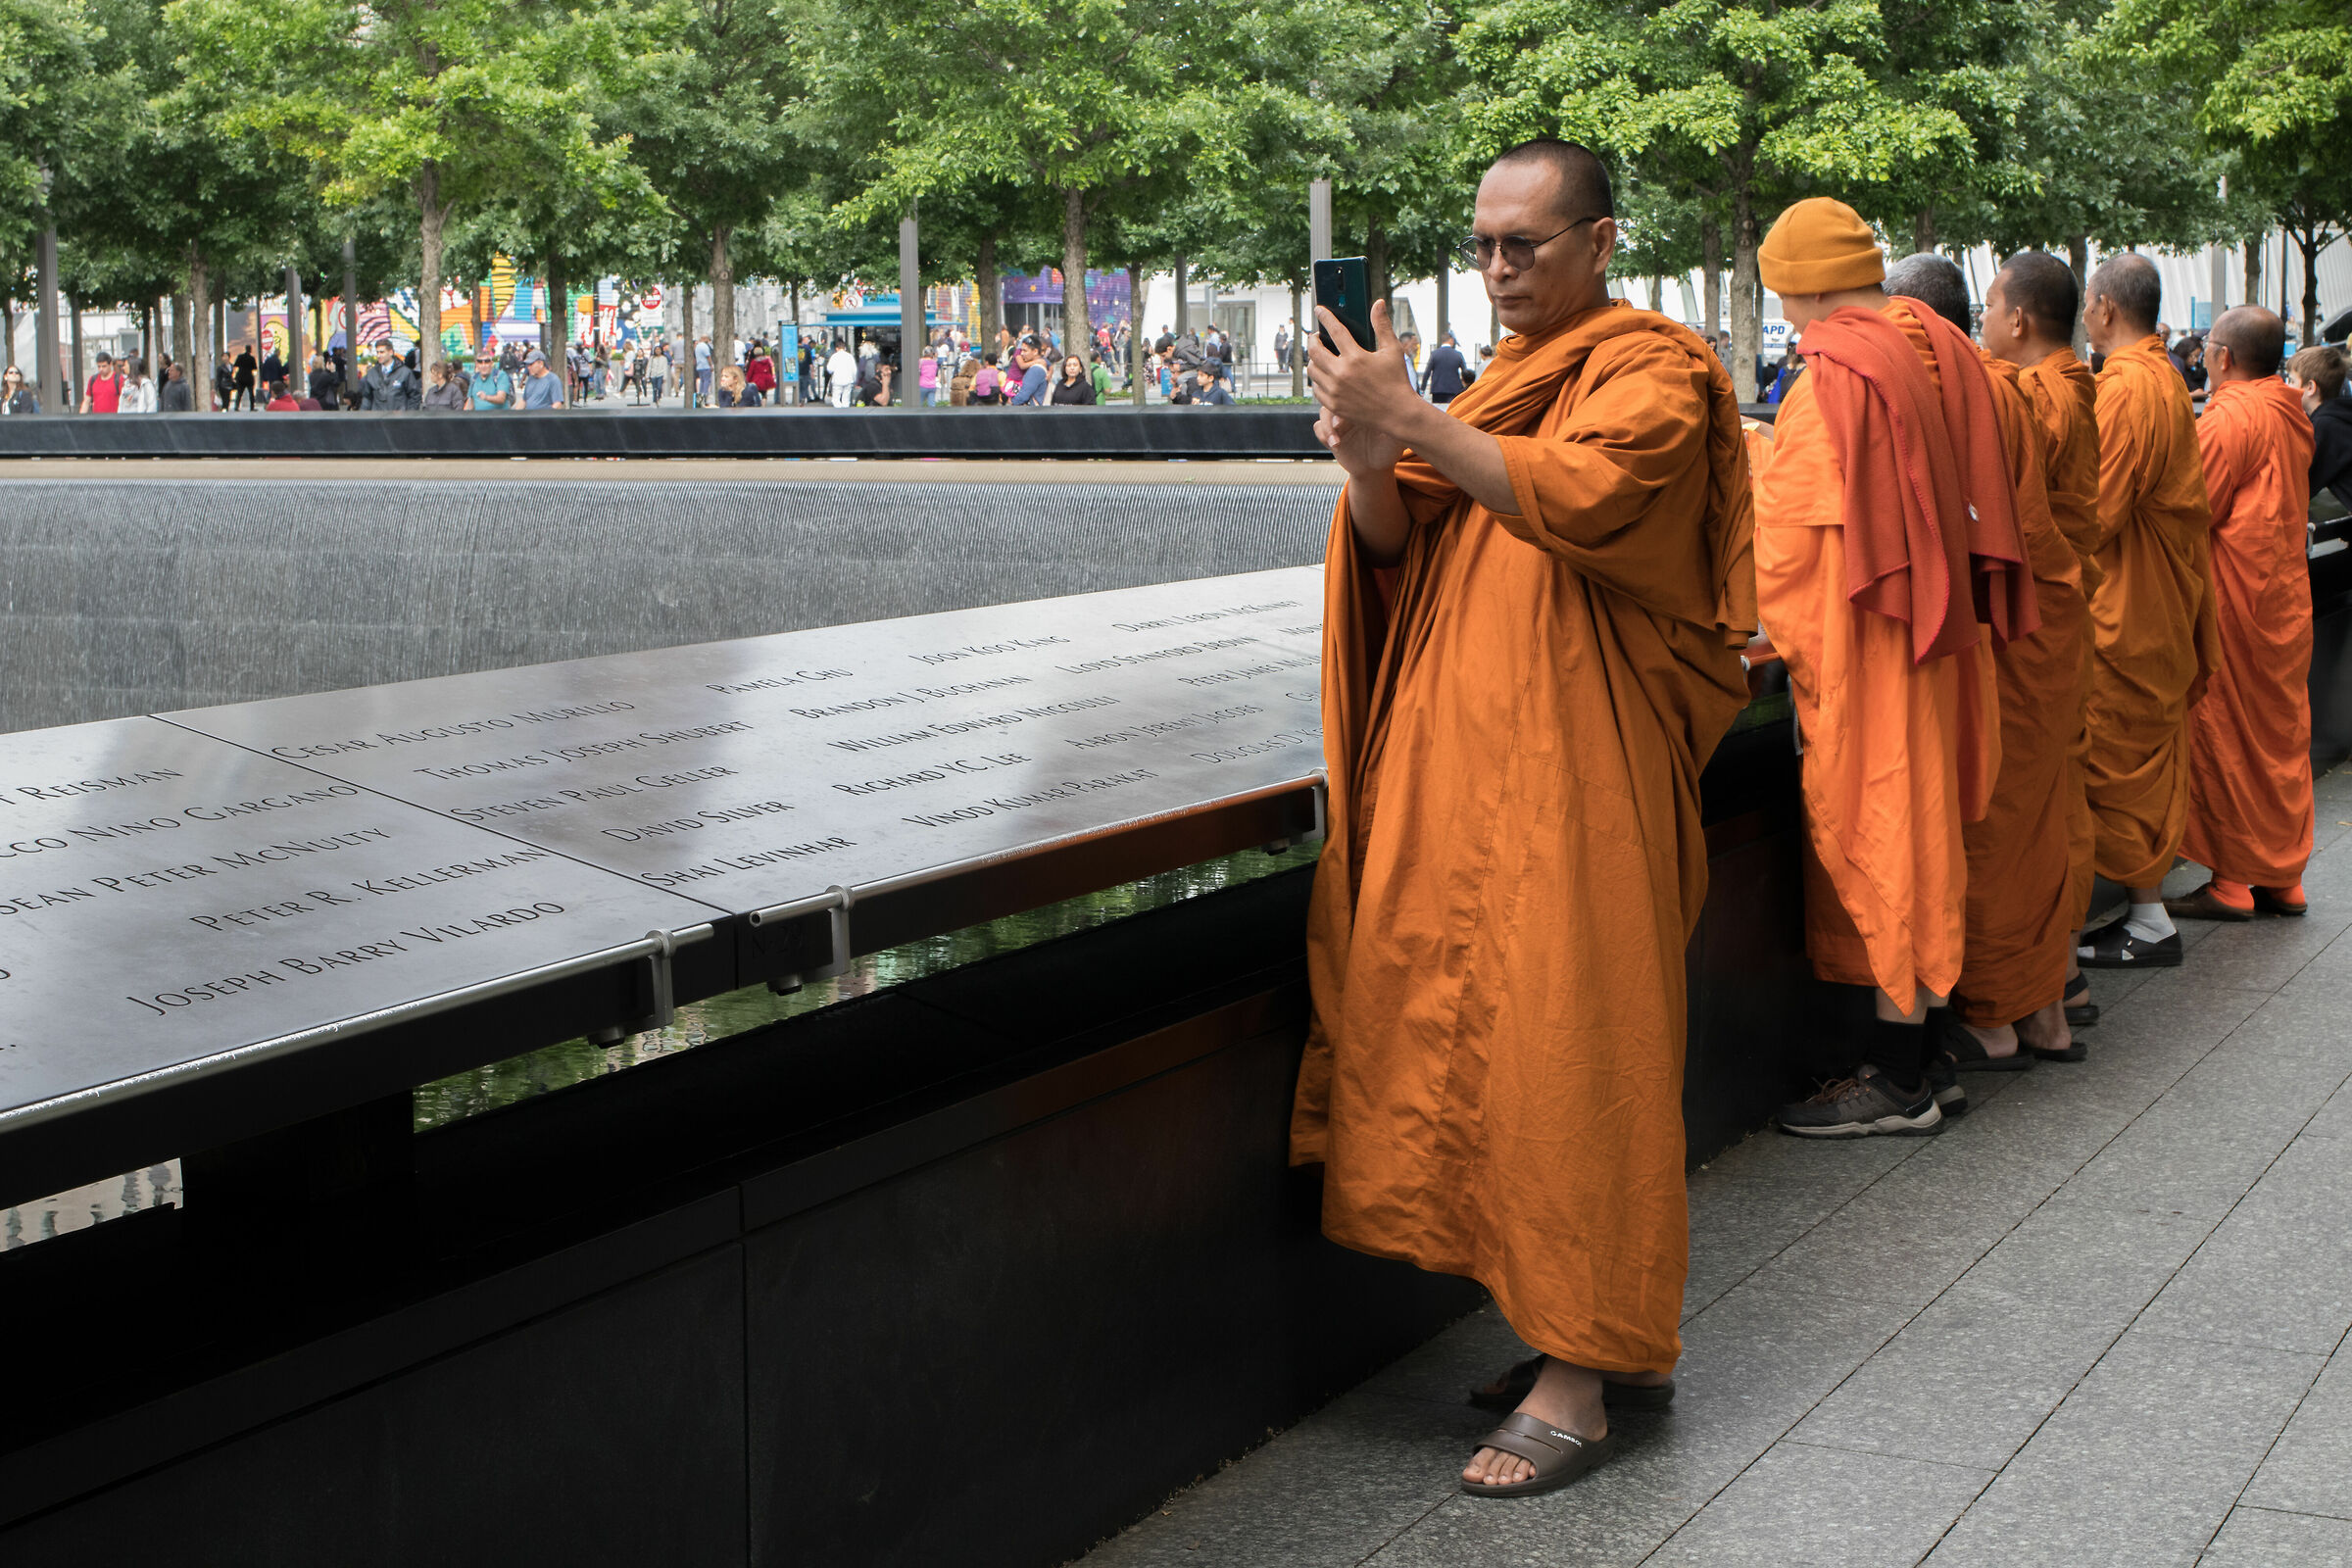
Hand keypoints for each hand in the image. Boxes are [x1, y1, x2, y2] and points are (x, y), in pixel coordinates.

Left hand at [1307, 299, 1417, 443]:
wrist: (1397, 413)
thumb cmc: (1397, 381)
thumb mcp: (1393, 350)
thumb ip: (1382, 325)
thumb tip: (1378, 303)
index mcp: (1355, 357)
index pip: (1335, 330)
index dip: (1325, 317)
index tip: (1319, 310)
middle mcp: (1341, 373)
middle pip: (1315, 350)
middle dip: (1313, 339)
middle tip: (1316, 336)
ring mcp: (1335, 391)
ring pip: (1312, 369)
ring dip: (1313, 359)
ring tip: (1320, 355)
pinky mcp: (1333, 404)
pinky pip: (1316, 388)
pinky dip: (1317, 379)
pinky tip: (1323, 375)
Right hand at [1315, 407, 1406, 478]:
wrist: (1377, 467)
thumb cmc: (1390, 449)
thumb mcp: (1397, 434)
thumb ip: (1397, 422)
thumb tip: (1402, 411)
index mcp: (1366, 404)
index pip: (1353, 392)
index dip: (1350, 399)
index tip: (1354, 416)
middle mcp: (1351, 409)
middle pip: (1335, 398)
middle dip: (1334, 412)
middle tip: (1339, 426)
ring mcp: (1339, 421)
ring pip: (1324, 412)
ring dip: (1327, 426)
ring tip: (1336, 441)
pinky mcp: (1330, 434)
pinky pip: (1318, 428)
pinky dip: (1323, 434)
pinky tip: (1334, 445)